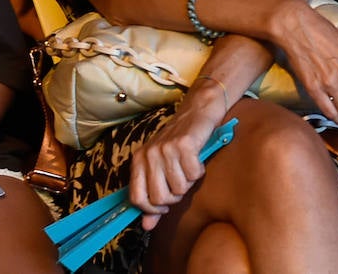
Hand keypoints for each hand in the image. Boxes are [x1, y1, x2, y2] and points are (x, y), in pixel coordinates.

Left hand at [129, 99, 214, 230]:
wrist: (199, 110)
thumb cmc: (181, 142)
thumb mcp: (163, 168)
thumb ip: (154, 198)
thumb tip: (147, 227)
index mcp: (139, 160)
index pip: (137, 198)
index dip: (153, 208)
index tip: (166, 204)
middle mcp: (149, 154)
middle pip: (159, 196)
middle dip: (175, 196)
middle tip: (182, 183)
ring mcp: (166, 148)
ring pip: (179, 187)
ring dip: (190, 182)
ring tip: (190, 167)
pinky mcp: (185, 144)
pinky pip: (194, 174)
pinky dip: (200, 171)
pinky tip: (198, 159)